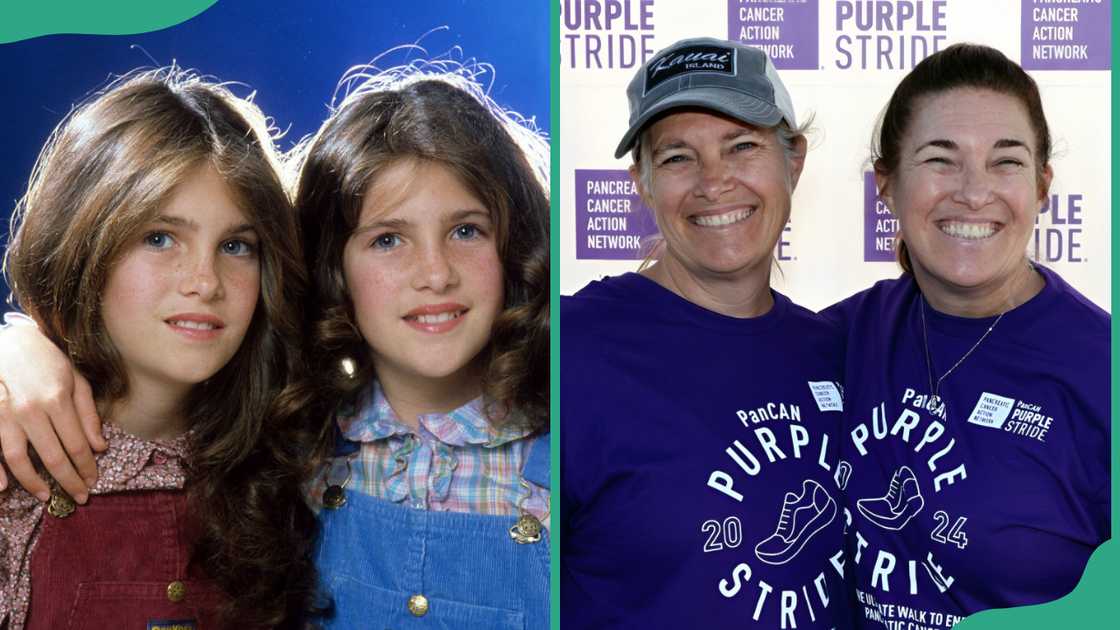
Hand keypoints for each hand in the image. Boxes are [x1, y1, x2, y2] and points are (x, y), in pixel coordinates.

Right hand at [0, 318, 104, 502]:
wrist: (10, 342)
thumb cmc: (48, 361)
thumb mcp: (76, 380)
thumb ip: (88, 415)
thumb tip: (100, 447)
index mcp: (57, 399)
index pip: (77, 444)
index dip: (86, 467)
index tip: (94, 481)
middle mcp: (31, 409)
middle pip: (53, 456)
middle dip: (68, 480)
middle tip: (79, 497)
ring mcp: (5, 414)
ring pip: (19, 458)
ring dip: (33, 483)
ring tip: (46, 496)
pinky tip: (4, 488)